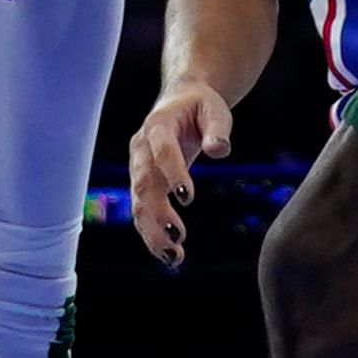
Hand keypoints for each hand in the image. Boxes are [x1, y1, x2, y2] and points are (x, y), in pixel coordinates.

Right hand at [126, 85, 231, 269]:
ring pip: (139, 204)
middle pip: (144, 184)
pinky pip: (143, 211)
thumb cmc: (200, 106)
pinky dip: (153, 234)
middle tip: (178, 238)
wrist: (180, 101)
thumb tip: (219, 150)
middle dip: (158, 214)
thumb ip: (217, 129)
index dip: (173, 172)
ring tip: (174, 256)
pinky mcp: (143, 183)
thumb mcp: (215, 110)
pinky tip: (170, 255)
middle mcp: (141, 148)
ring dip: (153, 232)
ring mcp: (138, 167)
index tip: (188, 197)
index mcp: (158, 125)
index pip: (162, 151)